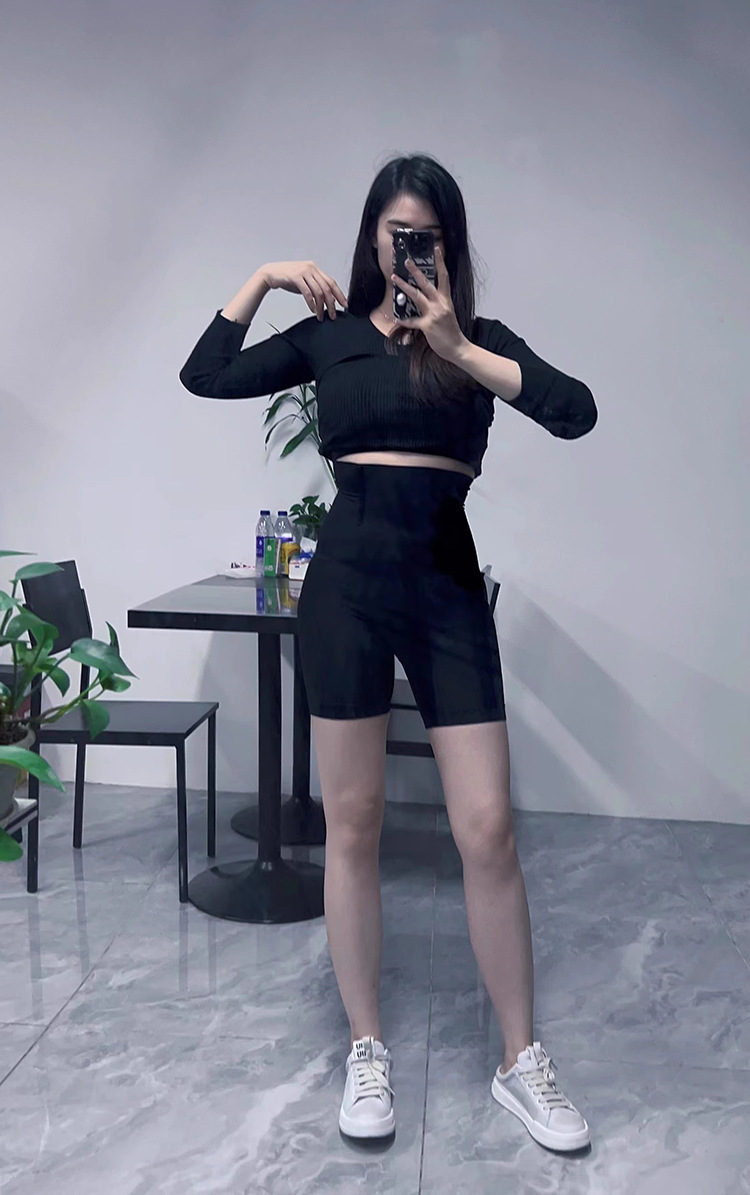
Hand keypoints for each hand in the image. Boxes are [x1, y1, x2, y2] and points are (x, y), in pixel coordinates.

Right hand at [263, 260, 347, 320]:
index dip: (339, 294)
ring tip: (320, 315)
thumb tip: (325, 300)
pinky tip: (313, 310)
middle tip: (332, 315)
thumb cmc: (287, 278)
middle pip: (327, 288)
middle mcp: (311, 268)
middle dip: (331, 303)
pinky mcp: (296, 277)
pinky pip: (308, 292)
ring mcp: (304, 272)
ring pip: (318, 291)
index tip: (344, 304)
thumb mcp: (304, 281)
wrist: (270, 273)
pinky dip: (311, 303)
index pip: (331, 282)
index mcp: (315, 268)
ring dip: (321, 306)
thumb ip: (314, 286)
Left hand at [391, 244, 467, 362]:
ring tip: (394, 278)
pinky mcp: (427, 325)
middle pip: (426, 283)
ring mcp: (434, 314)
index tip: (437, 250)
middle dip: (416, 271)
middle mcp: (440, 304)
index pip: (444, 277)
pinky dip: (404, 321)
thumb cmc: (452, 332)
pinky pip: (412, 321)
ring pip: (416, 296)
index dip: (441, 262)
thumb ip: (438, 305)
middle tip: (407, 261)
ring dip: (404, 286)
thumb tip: (426, 299)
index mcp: (446, 300)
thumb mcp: (447, 314)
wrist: (458, 347)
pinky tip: (397, 320)